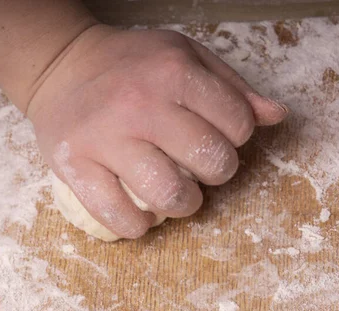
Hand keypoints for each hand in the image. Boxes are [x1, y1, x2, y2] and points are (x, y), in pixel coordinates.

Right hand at [28, 25, 287, 238]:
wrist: (61, 65)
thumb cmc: (131, 64)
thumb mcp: (185, 56)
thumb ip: (233, 87)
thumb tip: (277, 116)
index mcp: (175, 72)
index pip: (238, 125)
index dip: (235, 136)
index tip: (215, 133)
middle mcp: (141, 104)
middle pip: (212, 163)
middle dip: (217, 172)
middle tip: (200, 166)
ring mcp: (105, 137)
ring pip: (170, 195)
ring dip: (185, 204)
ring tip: (177, 194)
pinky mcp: (74, 164)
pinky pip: (117, 215)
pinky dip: (137, 226)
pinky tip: (140, 215)